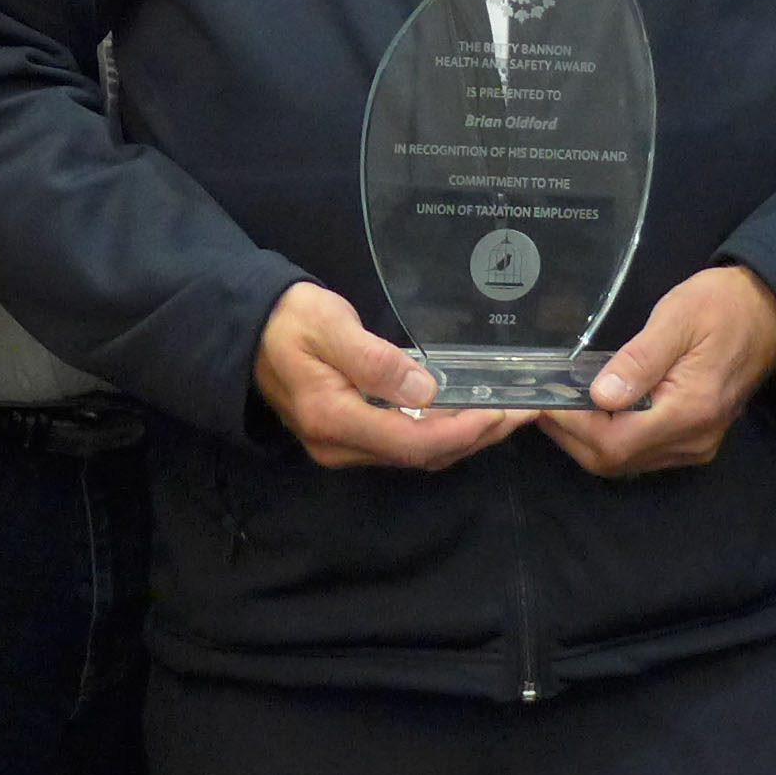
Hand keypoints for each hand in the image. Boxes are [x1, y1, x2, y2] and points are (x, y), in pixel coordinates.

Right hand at [254, 279, 528, 470]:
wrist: (250, 330)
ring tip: (509, 415)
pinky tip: (469, 415)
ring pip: (417, 455)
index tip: (503, 411)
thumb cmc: (291, 319)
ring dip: (465, 438)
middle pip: (421, 456)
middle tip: (525, 412)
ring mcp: (344, 447)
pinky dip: (444, 434)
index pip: (411, 441)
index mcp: (333, 419)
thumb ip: (376, 360)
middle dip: (477, 437)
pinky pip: (406, 445)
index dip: (462, 432)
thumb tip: (427, 391)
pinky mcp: (351, 439)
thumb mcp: (331, 326)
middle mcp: (339, 446)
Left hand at [536, 265, 775, 476]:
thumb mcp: (677, 318)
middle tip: (540, 402)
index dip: (572, 424)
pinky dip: (610, 438)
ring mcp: (695, 445)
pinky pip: (641, 453)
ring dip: (586, 439)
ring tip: (559, 404)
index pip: (614, 440)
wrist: (770, 311)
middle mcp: (693, 439)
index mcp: (690, 410)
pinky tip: (593, 411)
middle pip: (615, 460)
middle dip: (571, 436)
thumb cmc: (722, 305)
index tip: (541, 399)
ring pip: (625, 461)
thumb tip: (600, 396)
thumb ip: (639, 359)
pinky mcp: (695, 440)